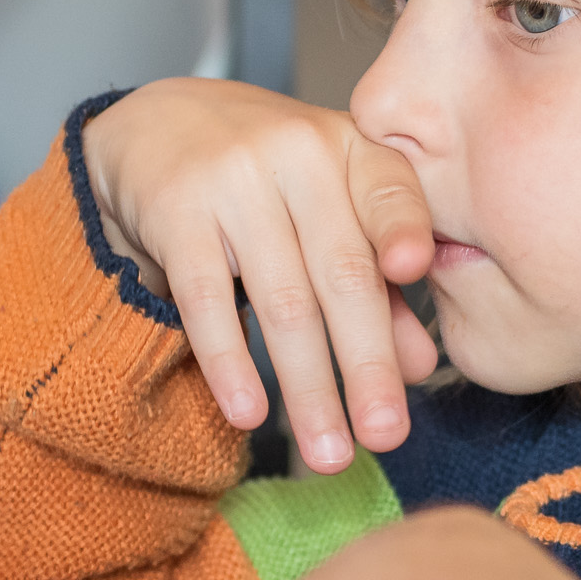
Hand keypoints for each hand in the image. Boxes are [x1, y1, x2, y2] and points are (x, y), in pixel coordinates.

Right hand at [79, 78, 437, 472]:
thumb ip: (378, 280)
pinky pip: (207, 300)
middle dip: (367, 364)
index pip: (390, 191)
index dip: (405, 230)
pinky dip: (231, 362)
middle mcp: (297, 153)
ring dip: (308, 387)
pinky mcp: (175, 211)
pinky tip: (249, 413)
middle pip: (341, 273)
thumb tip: (422, 368)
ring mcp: (233, 180)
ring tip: (328, 453)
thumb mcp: (328, 207)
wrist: (158, 126)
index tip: (416, 272)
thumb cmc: (267, 180)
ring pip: (281, 300)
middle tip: (386, 436)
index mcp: (350, 147)